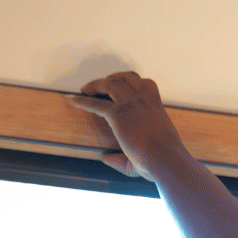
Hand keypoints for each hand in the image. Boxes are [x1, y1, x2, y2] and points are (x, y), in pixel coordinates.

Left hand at [67, 72, 186, 180]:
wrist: (166, 159)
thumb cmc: (165, 159)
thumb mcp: (152, 151)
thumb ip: (126, 156)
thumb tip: (105, 159)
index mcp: (157, 108)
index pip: (146, 85)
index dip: (133, 83)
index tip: (124, 87)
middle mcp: (144, 102)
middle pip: (126, 78)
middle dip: (112, 78)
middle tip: (100, 86)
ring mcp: (130, 106)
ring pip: (111, 83)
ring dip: (96, 84)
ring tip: (86, 90)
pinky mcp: (117, 114)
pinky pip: (95, 104)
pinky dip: (82, 101)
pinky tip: (72, 100)